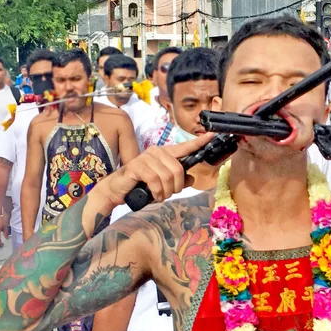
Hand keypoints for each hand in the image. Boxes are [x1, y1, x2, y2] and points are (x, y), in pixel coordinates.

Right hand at [94, 134, 213, 207]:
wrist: (118, 190)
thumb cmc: (142, 186)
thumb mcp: (164, 185)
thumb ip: (179, 181)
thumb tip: (192, 178)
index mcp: (165, 154)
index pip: (185, 147)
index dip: (200, 142)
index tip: (213, 134)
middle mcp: (156, 152)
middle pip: (178, 169)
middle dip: (177, 187)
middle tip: (169, 194)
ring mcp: (146, 157)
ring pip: (168, 176)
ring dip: (166, 192)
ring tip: (159, 195)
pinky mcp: (137, 166)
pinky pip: (155, 180)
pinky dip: (157, 192)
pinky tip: (154, 196)